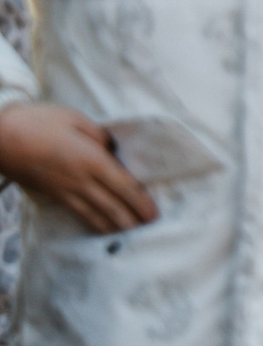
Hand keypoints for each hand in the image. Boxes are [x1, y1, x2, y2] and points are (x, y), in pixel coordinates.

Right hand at [0, 103, 155, 233]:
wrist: (0, 137)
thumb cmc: (40, 122)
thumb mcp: (78, 121)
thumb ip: (101, 138)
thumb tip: (113, 152)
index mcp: (92, 160)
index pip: (125, 187)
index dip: (141, 203)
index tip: (154, 214)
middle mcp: (81, 181)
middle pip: (112, 206)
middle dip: (132, 220)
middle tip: (150, 229)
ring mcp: (64, 191)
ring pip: (94, 214)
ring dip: (113, 227)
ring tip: (129, 235)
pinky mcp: (50, 195)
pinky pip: (77, 213)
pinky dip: (91, 223)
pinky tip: (98, 228)